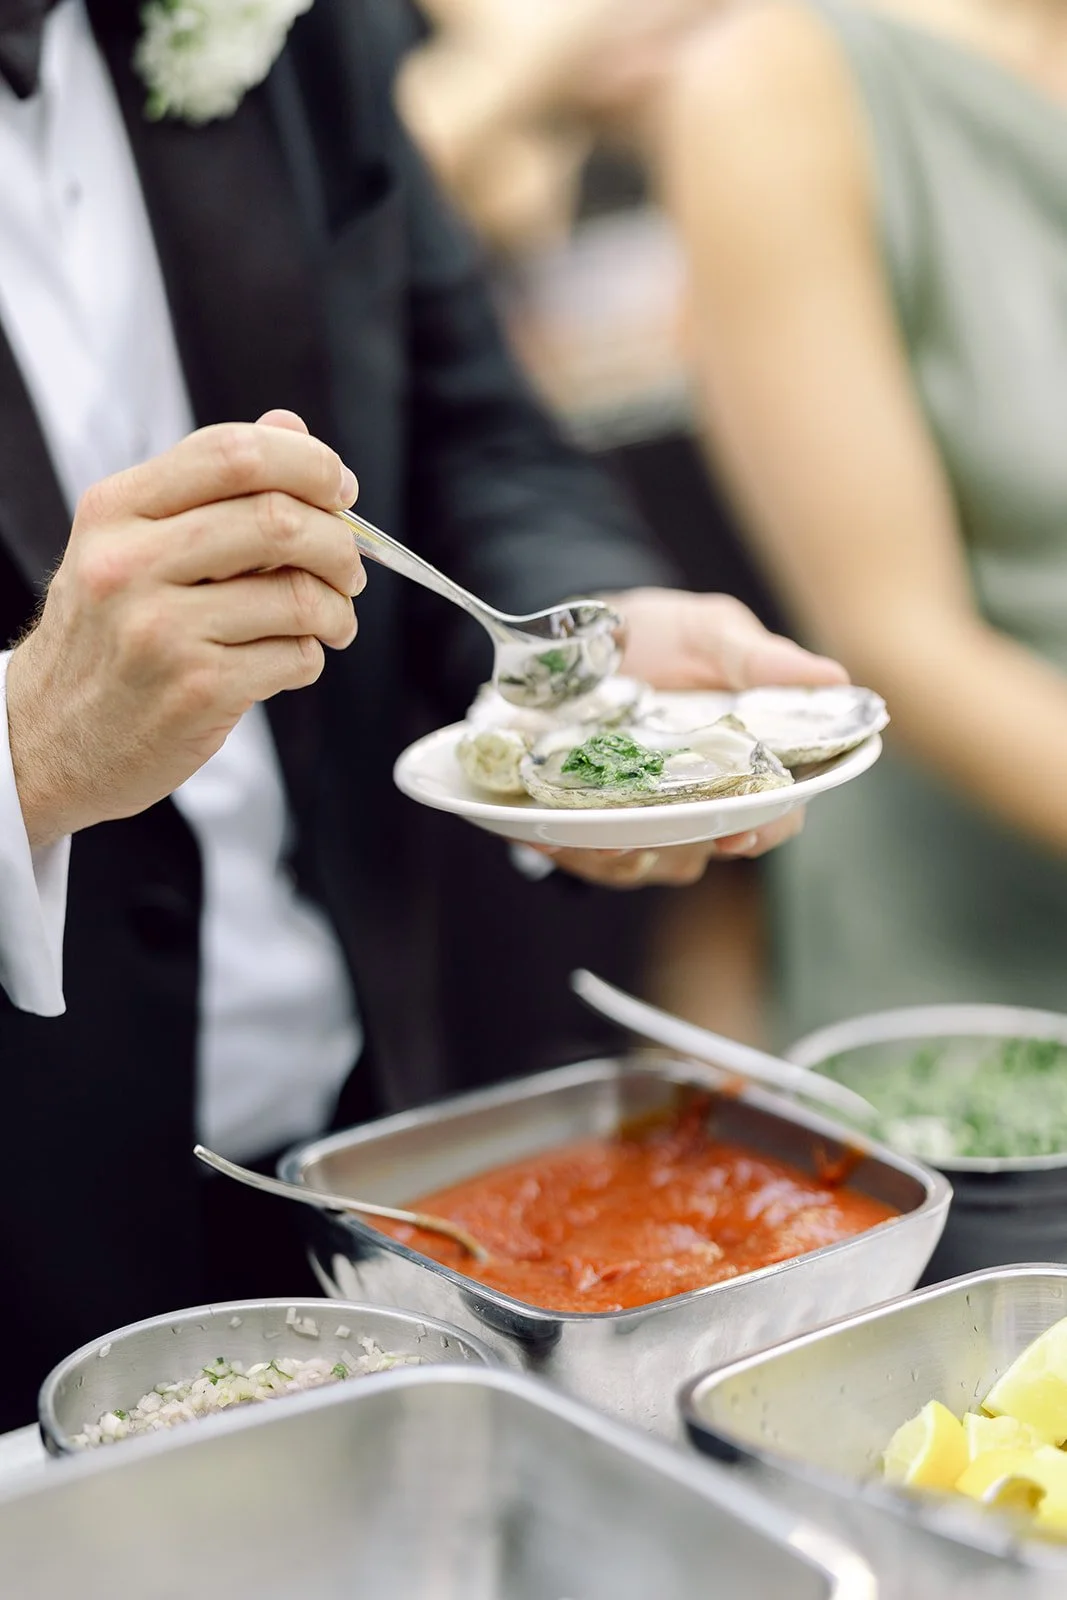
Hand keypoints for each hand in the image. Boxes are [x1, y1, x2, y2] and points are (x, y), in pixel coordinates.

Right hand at [7, 410, 362, 847]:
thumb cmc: (105, 638)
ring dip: (338, 609)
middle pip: (278, 520)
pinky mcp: (196, 691)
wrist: (46, 740)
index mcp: (116, 511)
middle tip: (351, 568)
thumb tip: (290, 427)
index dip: (308, 463)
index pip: (232, 453)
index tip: (340, 489)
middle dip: (339, 543)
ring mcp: (161, 631)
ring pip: (300, 595)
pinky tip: (289, 660)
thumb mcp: (129, 546)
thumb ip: (209, 487)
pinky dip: (310, 658)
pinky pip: (295, 657)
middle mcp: (130, 565)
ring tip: (332, 622)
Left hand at [530, 587, 846, 888]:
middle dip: (683, 847)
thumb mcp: (709, 633)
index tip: (741, 830)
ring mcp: (650, 816)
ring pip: (652, 860)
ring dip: (626, 855)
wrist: (584, 633)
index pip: (776, 811)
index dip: (766, 826)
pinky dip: (576, 849)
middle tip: (649, 836)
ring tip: (599, 837)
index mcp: (749, 760)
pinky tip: (553, 836)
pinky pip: (591, 856)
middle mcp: (704, 799)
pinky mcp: (596, 825)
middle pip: (710, 846)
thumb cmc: (663, 634)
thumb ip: (759, 659)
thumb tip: (835, 677)